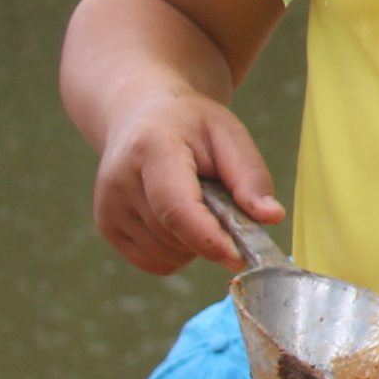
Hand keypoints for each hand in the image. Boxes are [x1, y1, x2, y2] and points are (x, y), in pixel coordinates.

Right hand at [92, 86, 279, 274]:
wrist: (142, 116)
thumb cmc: (191, 126)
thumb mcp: (230, 135)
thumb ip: (250, 176)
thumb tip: (272, 217)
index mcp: (152, 149)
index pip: (176, 206)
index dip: (207, 237)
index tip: (239, 258)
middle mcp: (120, 181)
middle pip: (175, 236)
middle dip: (212, 234)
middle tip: (224, 204)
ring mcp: (108, 207)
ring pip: (166, 255)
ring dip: (195, 244)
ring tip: (197, 203)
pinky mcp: (107, 227)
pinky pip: (153, 263)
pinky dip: (177, 252)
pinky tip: (182, 220)